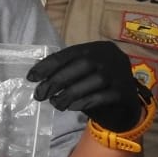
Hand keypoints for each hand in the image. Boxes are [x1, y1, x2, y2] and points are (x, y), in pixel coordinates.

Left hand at [27, 41, 149, 131]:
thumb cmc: (97, 89)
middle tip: (40, 94)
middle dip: (57, 79)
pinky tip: (71, 108)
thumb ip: (66, 72)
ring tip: (56, 103)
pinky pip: (103, 96)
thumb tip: (38, 76)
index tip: (32, 77)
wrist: (125, 108)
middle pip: (83, 64)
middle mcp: (112, 57)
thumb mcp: (82, 76)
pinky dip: (84, 101)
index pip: (70, 53)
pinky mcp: (126, 92)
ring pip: (94, 80)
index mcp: (98, 48)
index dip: (49, 65)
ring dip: (70, 93)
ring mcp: (122, 73)